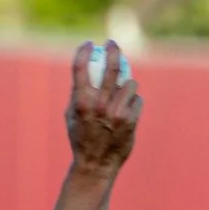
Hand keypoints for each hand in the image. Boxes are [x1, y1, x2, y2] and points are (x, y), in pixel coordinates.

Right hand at [66, 41, 141, 177]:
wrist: (95, 165)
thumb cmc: (81, 138)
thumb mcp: (71, 117)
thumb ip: (77, 94)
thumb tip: (84, 69)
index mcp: (81, 103)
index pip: (80, 68)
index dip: (84, 51)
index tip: (88, 44)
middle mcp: (99, 105)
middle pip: (111, 68)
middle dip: (113, 50)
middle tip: (112, 44)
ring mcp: (117, 112)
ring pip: (130, 83)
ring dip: (128, 87)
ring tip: (122, 98)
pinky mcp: (131, 120)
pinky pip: (137, 100)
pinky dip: (133, 103)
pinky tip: (126, 114)